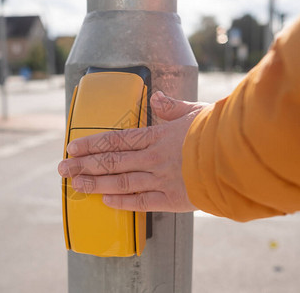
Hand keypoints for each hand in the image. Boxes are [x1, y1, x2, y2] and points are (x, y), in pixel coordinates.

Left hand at [58, 91, 208, 211]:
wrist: (238, 158)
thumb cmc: (217, 132)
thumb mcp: (194, 111)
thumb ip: (172, 106)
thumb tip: (157, 97)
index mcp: (156, 136)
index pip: (115, 140)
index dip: (90, 144)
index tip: (71, 147)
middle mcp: (152, 158)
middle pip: (110, 162)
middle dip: (83, 165)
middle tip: (62, 170)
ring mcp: (160, 179)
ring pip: (120, 182)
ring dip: (95, 183)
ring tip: (75, 185)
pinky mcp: (171, 199)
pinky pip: (141, 202)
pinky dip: (122, 202)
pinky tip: (105, 201)